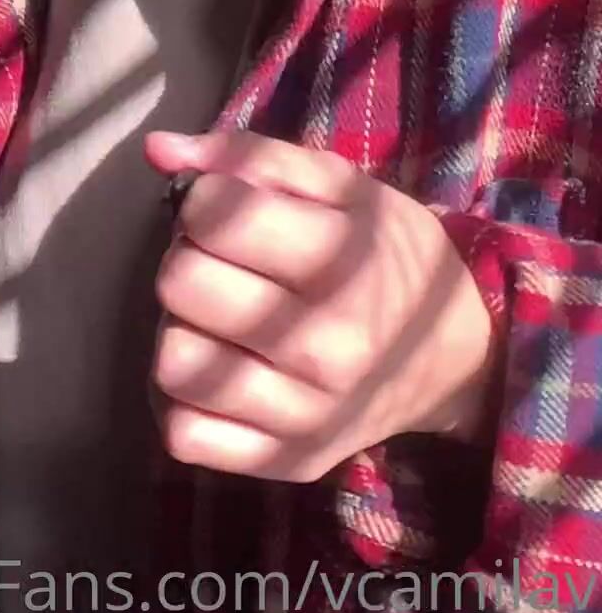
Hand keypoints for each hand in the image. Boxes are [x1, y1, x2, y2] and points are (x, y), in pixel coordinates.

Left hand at [145, 129, 498, 482]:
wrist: (456, 358)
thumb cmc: (389, 254)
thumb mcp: (342, 185)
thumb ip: (249, 156)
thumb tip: (156, 149)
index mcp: (340, 265)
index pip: (212, 216)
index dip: (205, 200)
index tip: (231, 211)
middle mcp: (323, 348)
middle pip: (180, 284)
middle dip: (190, 258)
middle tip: (226, 263)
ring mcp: (302, 417)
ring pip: (173, 362)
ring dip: (183, 329)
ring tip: (221, 318)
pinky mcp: (284, 463)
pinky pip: (184, 435)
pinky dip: (187, 400)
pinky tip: (220, 370)